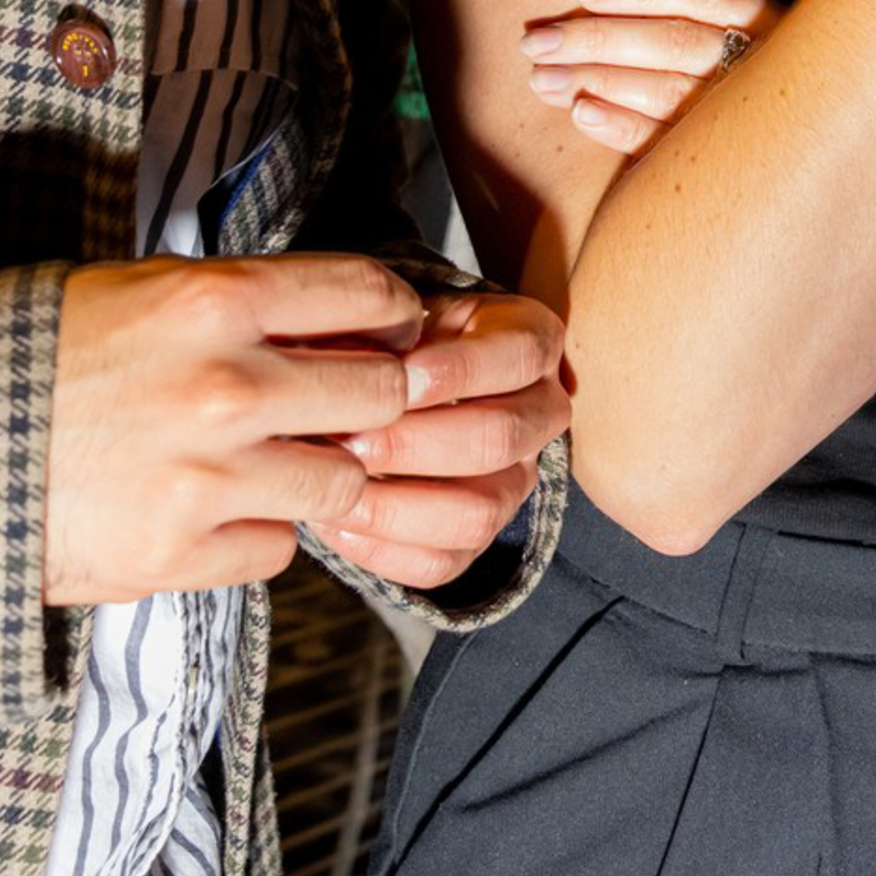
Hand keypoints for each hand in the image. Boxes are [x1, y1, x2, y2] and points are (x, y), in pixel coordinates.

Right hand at [44, 255, 421, 606]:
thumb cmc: (22, 359)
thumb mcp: (129, 291)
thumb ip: (231, 305)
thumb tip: (329, 323)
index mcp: (211, 300)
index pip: (366, 292)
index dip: (392, 314)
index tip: (388, 331)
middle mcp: (227, 386)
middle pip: (380, 393)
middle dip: (370, 402)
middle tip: (339, 410)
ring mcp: (208, 476)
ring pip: (342, 482)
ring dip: (316, 477)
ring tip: (264, 466)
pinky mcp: (180, 553)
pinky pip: (279, 548)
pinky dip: (257, 535)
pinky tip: (208, 514)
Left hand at [325, 290, 570, 588]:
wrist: (400, 379)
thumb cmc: (397, 338)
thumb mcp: (402, 312)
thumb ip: (386, 328)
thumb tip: (338, 357)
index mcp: (531, 344)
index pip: (517, 359)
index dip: (460, 372)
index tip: (400, 376)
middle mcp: (540, 415)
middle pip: (499, 440)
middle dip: (414, 444)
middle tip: (349, 438)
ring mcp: (516, 481)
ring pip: (479, 513)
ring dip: (397, 506)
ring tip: (338, 487)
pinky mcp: (481, 535)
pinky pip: (443, 563)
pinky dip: (383, 551)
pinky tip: (336, 521)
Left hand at [522, 0, 777, 154]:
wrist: (808, 133)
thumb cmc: (763, 68)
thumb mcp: (755, 24)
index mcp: (762, 20)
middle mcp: (755, 62)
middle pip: (669, 43)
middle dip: (596, 40)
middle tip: (536, 42)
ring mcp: (737, 113)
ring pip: (661, 91)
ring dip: (595, 82)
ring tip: (542, 79)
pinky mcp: (718, 158)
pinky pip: (665, 141)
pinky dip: (621, 126)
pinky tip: (581, 115)